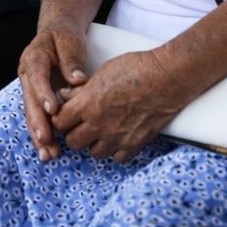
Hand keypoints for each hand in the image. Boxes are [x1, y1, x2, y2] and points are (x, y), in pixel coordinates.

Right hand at [17, 24, 89, 161]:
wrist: (56, 32)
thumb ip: (71, 60)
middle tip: (47, 140)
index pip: (37, 77)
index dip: (43, 94)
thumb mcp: (69, 40)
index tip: (53, 110)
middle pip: (30, 101)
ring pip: (32, 114)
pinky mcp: (37, 99)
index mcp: (33, 58)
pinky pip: (39, 118)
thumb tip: (78, 81)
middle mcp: (27, 75)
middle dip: (38, 123)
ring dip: (39, 135)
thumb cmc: (64, 35)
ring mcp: (30, 89)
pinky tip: (49, 151)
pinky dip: (43, 135)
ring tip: (49, 153)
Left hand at [49, 49, 184, 163]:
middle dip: (73, 133)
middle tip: (79, 124)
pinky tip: (118, 138)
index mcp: (88, 104)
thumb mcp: (102, 72)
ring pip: (93, 153)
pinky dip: (115, 151)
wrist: (167, 78)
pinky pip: (117, 158)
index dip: (60, 118)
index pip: (60, 122)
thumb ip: (81, 89)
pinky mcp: (135, 144)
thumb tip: (65, 95)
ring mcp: (117, 137)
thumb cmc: (136, 68)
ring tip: (99, 131)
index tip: (64, 115)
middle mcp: (100, 124)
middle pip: (73, 142)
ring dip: (93, 143)